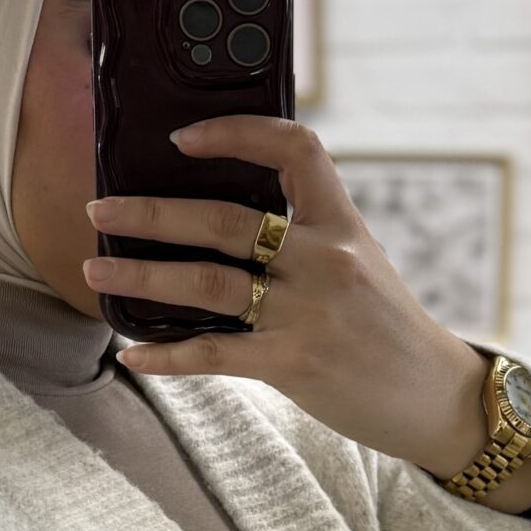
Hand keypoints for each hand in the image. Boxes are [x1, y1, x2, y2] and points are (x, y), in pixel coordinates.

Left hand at [82, 115, 493, 475]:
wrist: (434, 396)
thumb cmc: (388, 329)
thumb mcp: (362, 263)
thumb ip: (308, 239)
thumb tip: (225, 225)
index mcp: (342, 224)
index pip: (294, 149)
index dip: (235, 134)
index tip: (184, 139)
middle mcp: (325, 259)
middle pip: (225, 220)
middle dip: (151, 213)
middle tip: (100, 210)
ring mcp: (308, 312)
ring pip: (207, 283)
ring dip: (142, 276)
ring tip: (95, 272)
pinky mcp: (294, 363)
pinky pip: (214, 354)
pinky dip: (166, 355)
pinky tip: (131, 355)